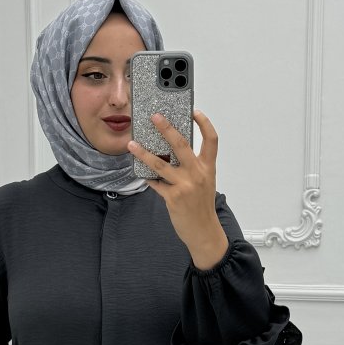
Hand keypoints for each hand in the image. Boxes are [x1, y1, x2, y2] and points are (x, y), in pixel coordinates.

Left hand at [127, 109, 227, 265]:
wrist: (204, 232)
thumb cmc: (202, 207)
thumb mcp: (205, 183)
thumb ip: (193, 167)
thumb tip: (171, 152)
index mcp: (208, 168)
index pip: (211, 140)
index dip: (204, 123)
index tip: (195, 111)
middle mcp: (197, 174)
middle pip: (181, 144)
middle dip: (166, 128)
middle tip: (155, 117)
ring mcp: (185, 186)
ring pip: (160, 164)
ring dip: (144, 153)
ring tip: (132, 144)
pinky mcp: (173, 198)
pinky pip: (156, 183)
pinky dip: (147, 177)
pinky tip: (140, 171)